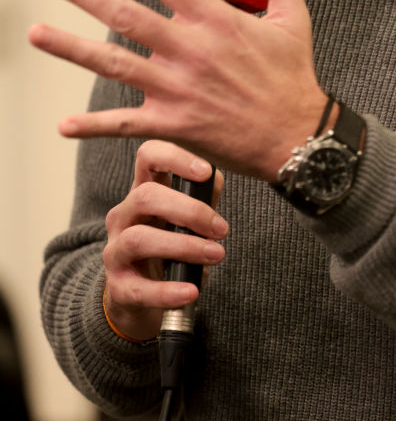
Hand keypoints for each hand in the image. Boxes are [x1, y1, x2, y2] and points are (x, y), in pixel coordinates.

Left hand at [28, 0, 327, 180]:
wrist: (297, 139)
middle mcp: (190, 51)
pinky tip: (62, 126)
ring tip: (34, 33)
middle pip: (126, 15)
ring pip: (114, 65)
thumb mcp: (292, 16)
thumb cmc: (292, 76)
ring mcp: (177, 90)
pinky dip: (93, 127)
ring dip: (72, 48)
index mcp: (215, 20)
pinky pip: (126, 125)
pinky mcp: (173, 125)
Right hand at [102, 140, 226, 342]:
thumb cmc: (170, 248)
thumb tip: (215, 179)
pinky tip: (192, 291)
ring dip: (184, 246)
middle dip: (189, 210)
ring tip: (216, 255)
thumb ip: (201, 197)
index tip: (205, 172)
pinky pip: (139, 289)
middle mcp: (123, 216)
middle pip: (145, 196)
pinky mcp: (118, 288)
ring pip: (139, 239)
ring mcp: (115, 252)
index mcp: (143, 191)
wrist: (140, 298)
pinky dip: (168, 291)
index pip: (148, 156)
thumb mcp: (186, 219)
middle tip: (221, 229)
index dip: (174, 157)